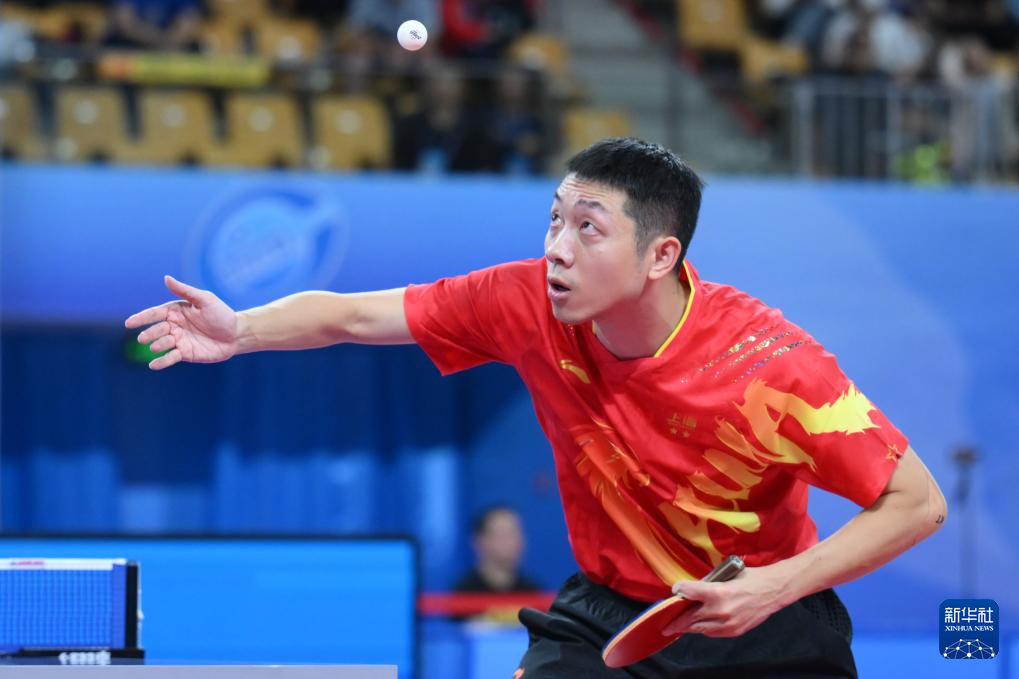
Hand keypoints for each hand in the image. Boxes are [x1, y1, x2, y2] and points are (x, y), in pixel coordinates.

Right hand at [125, 275, 239, 369]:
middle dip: (149, 334)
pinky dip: (161, 362)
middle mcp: (174, 326)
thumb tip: (166, 278)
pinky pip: (170, 358)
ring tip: (156, 346)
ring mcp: (179, 340)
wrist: (236, 334)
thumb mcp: (204, 299)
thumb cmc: (221, 314)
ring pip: (162, 344)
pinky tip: (153, 365)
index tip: (129, 323)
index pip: (154, 314)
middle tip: (143, 338)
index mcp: (175, 311)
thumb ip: (185, 290)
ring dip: (157, 345)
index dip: (141, 318)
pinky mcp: (185, 354)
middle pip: (156, 329)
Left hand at [664, 566, 787, 637]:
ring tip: (680, 626)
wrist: (774, 590)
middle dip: (676, 621)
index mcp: (717, 592)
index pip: (688, 592)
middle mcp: (721, 610)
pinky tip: (700, 625)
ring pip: (700, 629)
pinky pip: (713, 633)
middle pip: (690, 618)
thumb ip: (708, 585)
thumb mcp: (726, 575)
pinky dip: (705, 629)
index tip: (674, 590)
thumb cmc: (751, 578)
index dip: (679, 590)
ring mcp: (728, 623)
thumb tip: (693, 590)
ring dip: (689, 627)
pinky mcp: (734, 630)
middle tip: (666, 625)